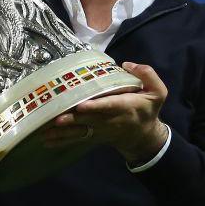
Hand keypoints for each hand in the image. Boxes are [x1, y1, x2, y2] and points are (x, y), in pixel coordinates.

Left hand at [43, 62, 168, 164]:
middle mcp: (111, 120)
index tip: (82, 105)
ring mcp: (100, 130)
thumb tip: (127, 64)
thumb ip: (147, 75)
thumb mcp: (158, 92)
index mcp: (126, 106)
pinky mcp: (93, 136)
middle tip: (56, 118)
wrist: (143, 137)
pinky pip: (76, 139)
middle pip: (89, 119)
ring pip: (80, 131)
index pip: (110, 106)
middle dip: (73, 119)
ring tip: (45, 133)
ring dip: (63, 132)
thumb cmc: (148, 110)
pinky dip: (62, 140)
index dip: (96, 106)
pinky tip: (46, 141)